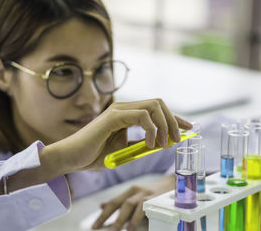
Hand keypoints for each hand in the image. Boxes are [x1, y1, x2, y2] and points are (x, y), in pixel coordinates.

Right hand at [57, 98, 191, 171]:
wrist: (72, 158)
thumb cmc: (94, 155)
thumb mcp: (125, 151)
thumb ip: (142, 145)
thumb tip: (164, 143)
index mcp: (127, 114)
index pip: (157, 109)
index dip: (175, 118)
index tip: (188, 129)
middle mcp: (124, 108)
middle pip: (159, 103)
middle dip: (173, 121)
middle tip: (176, 141)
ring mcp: (118, 110)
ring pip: (154, 106)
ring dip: (164, 125)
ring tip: (163, 144)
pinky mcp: (113, 117)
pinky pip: (142, 116)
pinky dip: (151, 129)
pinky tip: (149, 144)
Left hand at [92, 175, 174, 230]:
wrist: (174, 183)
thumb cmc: (153, 193)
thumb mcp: (135, 195)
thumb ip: (120, 202)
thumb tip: (101, 206)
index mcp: (130, 191)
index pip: (114, 203)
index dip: (103, 214)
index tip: (94, 226)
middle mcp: (137, 190)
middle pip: (122, 204)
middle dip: (113, 219)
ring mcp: (148, 194)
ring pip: (133, 205)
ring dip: (127, 220)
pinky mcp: (158, 198)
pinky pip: (147, 208)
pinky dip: (140, 217)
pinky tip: (137, 226)